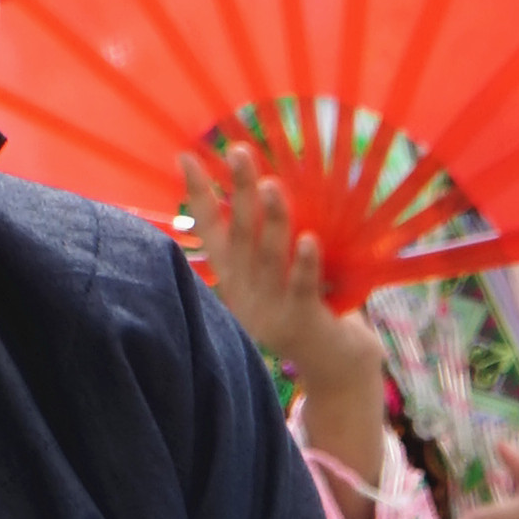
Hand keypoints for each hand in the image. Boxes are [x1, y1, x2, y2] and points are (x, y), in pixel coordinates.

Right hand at [178, 143, 384, 486]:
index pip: (211, 230)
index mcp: (234, 276)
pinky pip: (302, 287)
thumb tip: (267, 182)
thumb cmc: (306, 306)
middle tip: (240, 152)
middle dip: (240, 192)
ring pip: (269, 258)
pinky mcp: (300, 322)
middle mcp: (245, 292)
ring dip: (270, 221)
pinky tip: (309, 238)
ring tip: (271, 185)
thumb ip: (266, 239)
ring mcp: (270, 309)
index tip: (187, 157)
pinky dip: (305, 263)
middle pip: (240, 235)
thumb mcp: (276, 273)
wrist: (332, 365)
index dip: (198, 195)